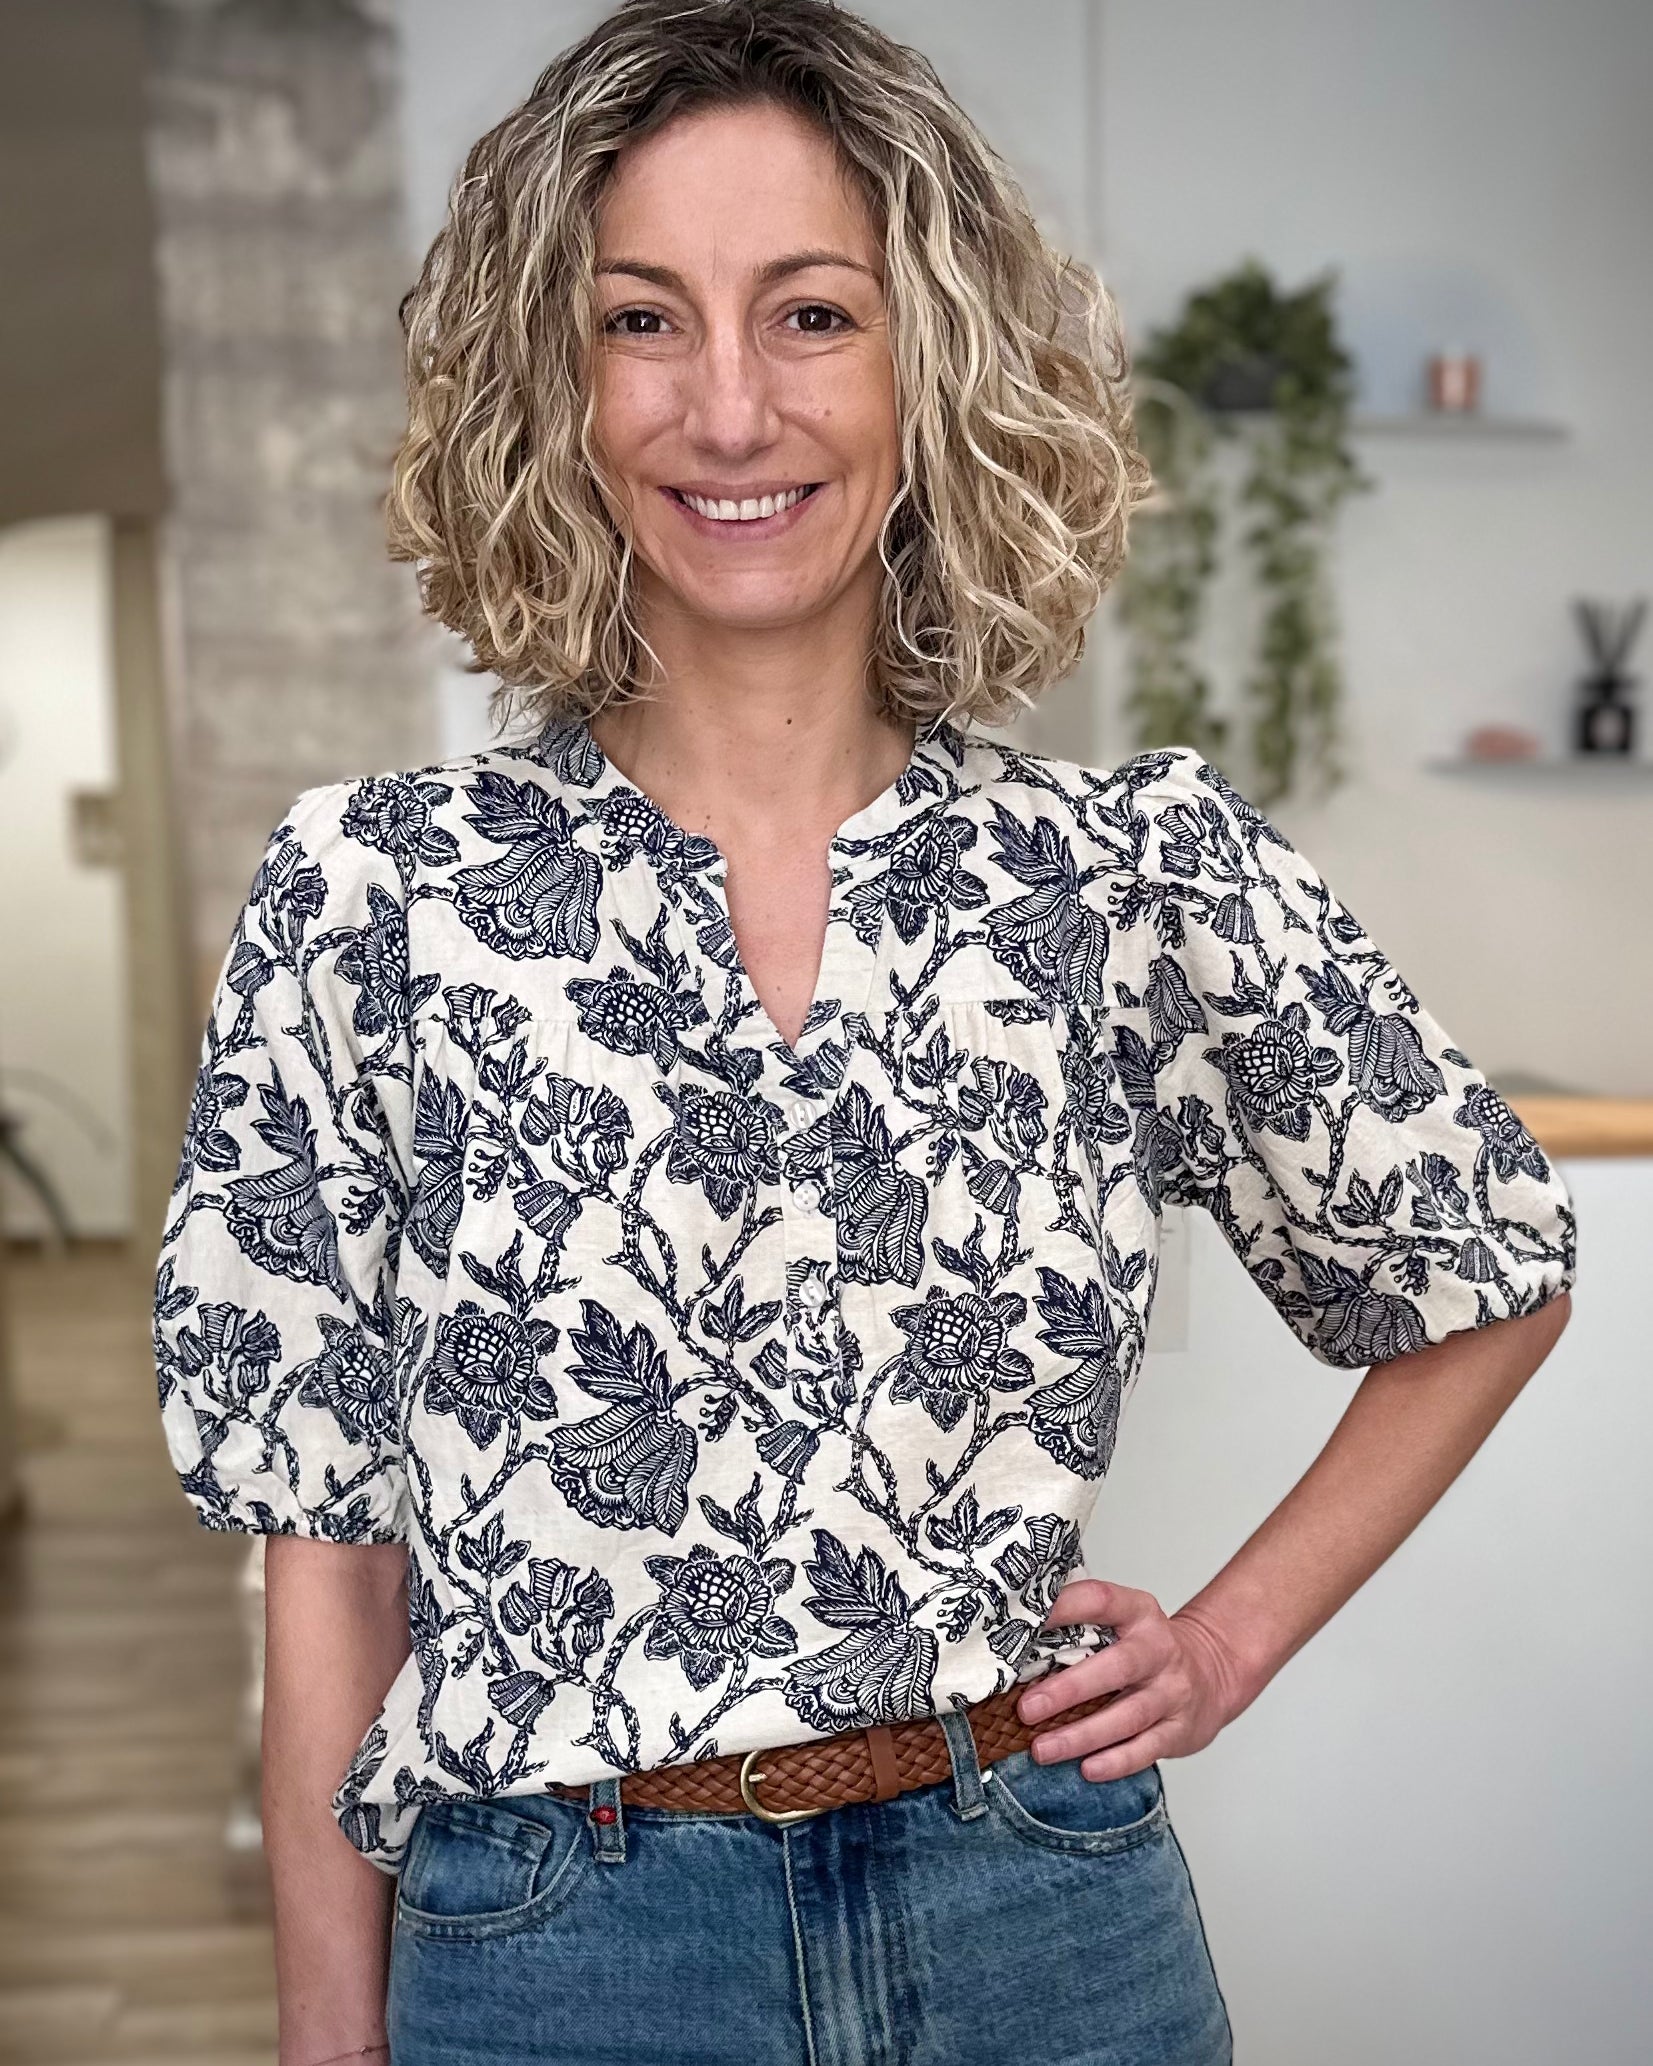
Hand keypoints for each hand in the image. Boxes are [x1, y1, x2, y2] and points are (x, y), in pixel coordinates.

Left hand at [1014, 1579, 1251, 1781]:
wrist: (1210, 1673)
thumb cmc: (1145, 1648)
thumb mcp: (1122, 1621)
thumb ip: (1081, 1624)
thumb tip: (1011, 1637)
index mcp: (1138, 1612)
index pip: (1100, 1600)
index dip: (1063, 1609)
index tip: (1024, 1624)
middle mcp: (1158, 1649)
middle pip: (1117, 1667)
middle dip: (1068, 1690)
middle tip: (1026, 1708)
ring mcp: (1172, 1692)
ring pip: (1129, 1716)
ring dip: (1082, 1735)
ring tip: (1042, 1749)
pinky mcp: (1179, 1730)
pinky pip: (1146, 1749)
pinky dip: (1116, 1762)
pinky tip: (1087, 1769)